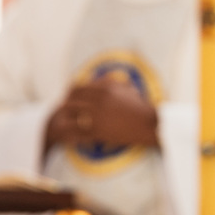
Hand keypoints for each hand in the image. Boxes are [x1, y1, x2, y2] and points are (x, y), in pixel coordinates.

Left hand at [44, 77, 158, 149]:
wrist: (150, 124)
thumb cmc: (142, 108)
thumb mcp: (128, 89)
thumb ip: (114, 83)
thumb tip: (107, 77)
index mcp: (105, 89)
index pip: (78, 88)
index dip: (70, 94)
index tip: (68, 98)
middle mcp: (99, 100)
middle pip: (72, 100)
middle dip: (66, 106)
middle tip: (63, 112)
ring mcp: (98, 116)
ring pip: (72, 115)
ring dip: (66, 120)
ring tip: (65, 125)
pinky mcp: (99, 131)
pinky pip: (80, 132)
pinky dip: (74, 135)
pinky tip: (74, 138)